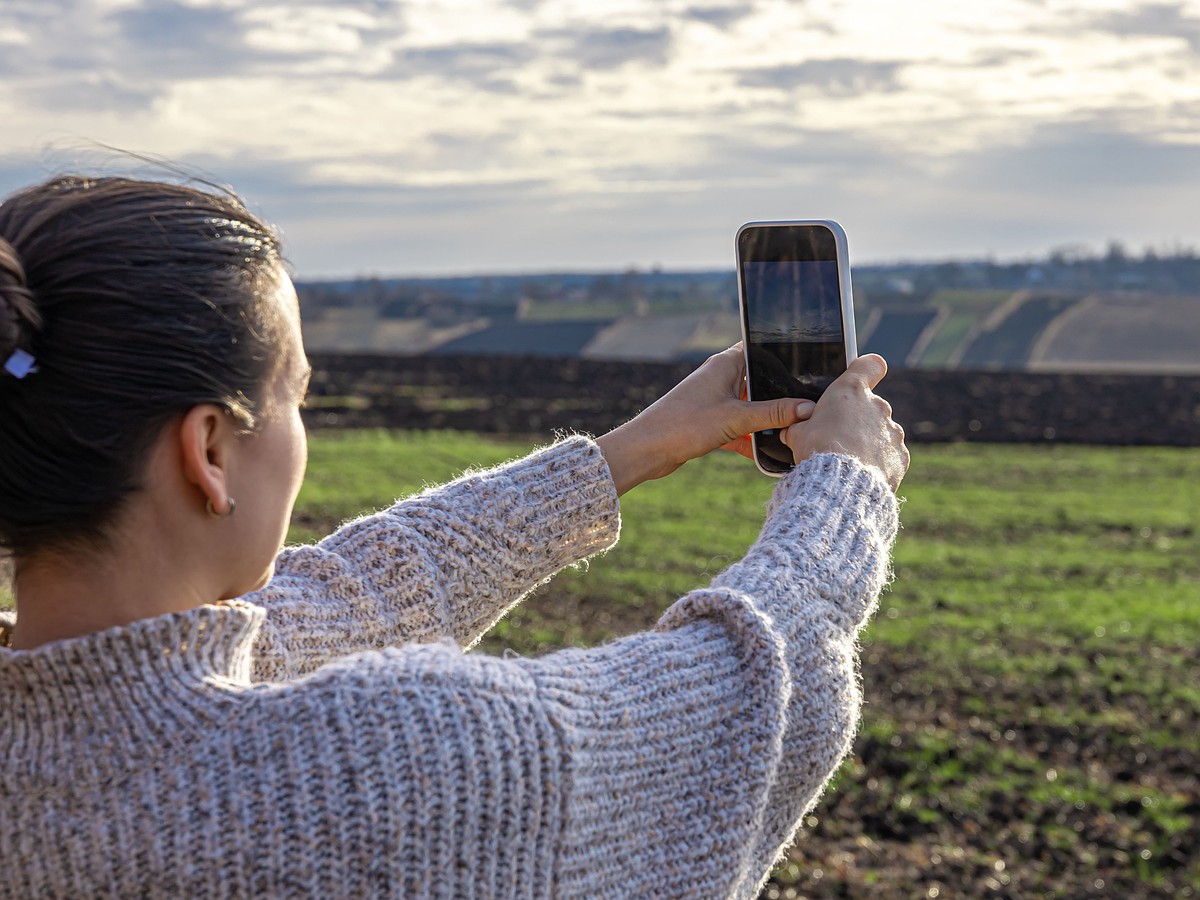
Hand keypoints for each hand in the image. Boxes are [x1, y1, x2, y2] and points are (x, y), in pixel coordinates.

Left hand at [596, 344, 815, 494]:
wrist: (646, 450)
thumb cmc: (685, 424)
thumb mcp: (736, 418)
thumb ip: (773, 413)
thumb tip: (808, 409)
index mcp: (726, 364)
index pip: (760, 348)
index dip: (783, 355)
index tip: (809, 366)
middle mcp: (719, 378)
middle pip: (758, 381)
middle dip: (779, 395)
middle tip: (808, 406)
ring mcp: (713, 401)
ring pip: (749, 407)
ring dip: (764, 420)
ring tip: (792, 432)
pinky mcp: (708, 423)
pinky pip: (737, 428)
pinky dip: (750, 440)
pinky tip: (767, 455)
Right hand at [781, 354, 908, 491]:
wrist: (841, 484)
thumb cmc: (817, 451)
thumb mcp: (797, 433)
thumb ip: (801, 425)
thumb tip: (794, 429)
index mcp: (851, 391)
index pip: (870, 365)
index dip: (866, 370)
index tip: (862, 378)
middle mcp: (877, 405)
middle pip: (870, 406)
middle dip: (857, 420)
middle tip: (837, 439)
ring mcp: (892, 431)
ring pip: (881, 432)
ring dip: (868, 442)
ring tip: (849, 461)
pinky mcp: (900, 456)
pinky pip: (889, 455)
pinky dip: (878, 462)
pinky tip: (862, 473)